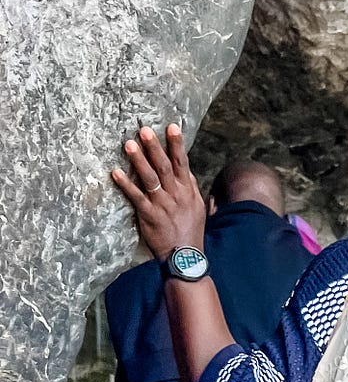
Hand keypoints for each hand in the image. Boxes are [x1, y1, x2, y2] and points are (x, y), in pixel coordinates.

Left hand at [110, 123, 205, 261]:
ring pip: (150, 178)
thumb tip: (188, 172)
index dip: (177, 144)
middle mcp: (176, 194)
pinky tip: (115, 173)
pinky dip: (126, 184)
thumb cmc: (191, 230)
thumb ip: (192, 188)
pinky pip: (136, 197)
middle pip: (164, 166)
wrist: (186, 255)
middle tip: (145, 130)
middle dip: (155, 147)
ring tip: (129, 144)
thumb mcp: (198, 207)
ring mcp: (162, 204)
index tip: (172, 126)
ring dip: (139, 161)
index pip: (182, 162)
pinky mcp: (149, 215)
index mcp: (187, 190)